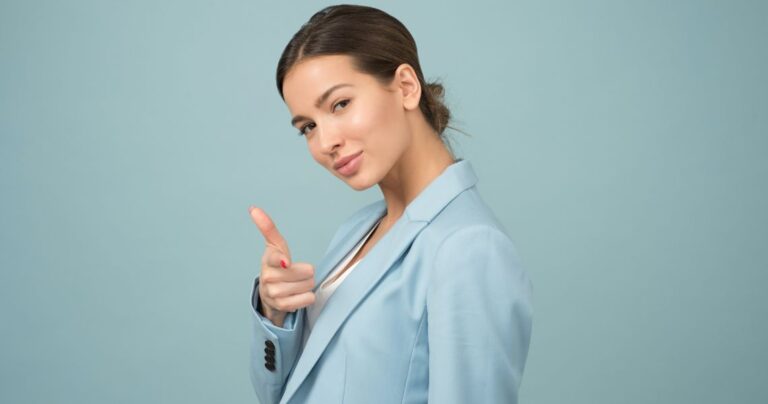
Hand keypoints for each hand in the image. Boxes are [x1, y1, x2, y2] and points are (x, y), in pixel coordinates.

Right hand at [249, 206, 315, 326]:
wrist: (269, 294)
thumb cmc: (276, 265)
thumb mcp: (274, 245)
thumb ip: (267, 227)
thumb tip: (253, 208)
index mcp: (268, 260)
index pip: (274, 259)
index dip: (282, 260)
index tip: (286, 262)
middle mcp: (268, 277)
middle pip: (305, 272)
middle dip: (306, 272)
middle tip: (297, 273)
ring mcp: (274, 293)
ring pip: (308, 285)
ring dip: (307, 284)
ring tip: (297, 283)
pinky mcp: (282, 306)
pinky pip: (308, 299)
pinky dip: (308, 296)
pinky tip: (298, 294)